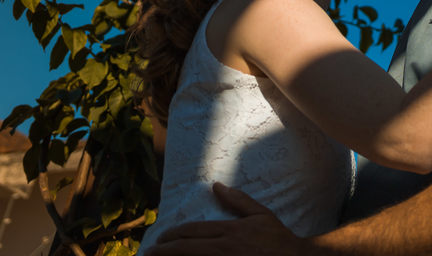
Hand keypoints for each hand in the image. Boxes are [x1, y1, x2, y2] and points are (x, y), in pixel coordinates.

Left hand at [145, 182, 311, 255]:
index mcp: (229, 231)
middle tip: (150, 252)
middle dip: (163, 249)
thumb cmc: (276, 238)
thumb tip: (217, 185)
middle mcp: (222, 247)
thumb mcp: (261, 215)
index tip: (161, 238)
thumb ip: (238, 200)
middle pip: (185, 247)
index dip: (172, 235)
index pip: (192, 231)